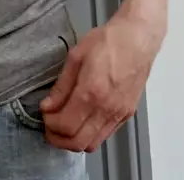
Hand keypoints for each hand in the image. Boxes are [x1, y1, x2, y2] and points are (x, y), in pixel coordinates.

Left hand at [38, 12, 164, 151]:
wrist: (138, 38)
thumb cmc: (108, 41)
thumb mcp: (76, 57)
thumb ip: (61, 86)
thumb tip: (48, 107)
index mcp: (92, 92)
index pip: (65, 126)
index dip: (49, 125)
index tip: (44, 114)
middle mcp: (107, 108)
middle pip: (77, 143)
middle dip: (58, 138)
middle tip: (49, 125)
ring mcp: (119, 114)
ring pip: (92, 144)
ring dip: (74, 140)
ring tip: (64, 125)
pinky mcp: (127, 114)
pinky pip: (105, 135)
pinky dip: (90, 135)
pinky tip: (82, 121)